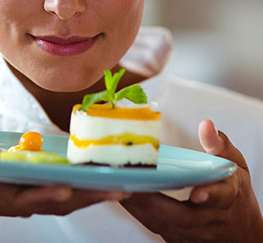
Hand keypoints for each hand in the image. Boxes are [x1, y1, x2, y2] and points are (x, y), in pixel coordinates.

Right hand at [0, 164, 125, 241]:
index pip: (25, 198)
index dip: (44, 195)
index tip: (65, 191)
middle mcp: (22, 198)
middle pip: (57, 201)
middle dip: (85, 196)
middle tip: (116, 188)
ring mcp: (33, 194)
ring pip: (69, 198)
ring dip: (95, 193)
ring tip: (126, 185)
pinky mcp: (40, 187)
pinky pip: (69, 187)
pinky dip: (90, 186)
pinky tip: (111, 177)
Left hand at [120, 119, 262, 241]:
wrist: (239, 229)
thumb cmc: (232, 189)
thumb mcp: (234, 164)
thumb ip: (220, 145)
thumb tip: (206, 125)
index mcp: (227, 196)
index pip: (220, 197)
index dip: (209, 195)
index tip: (196, 191)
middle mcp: (209, 219)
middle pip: (184, 217)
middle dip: (157, 202)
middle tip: (133, 185)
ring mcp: (191, 233)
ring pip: (165, 224)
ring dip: (141, 207)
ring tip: (118, 187)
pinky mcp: (176, 237)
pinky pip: (155, 226)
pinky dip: (137, 211)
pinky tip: (120, 193)